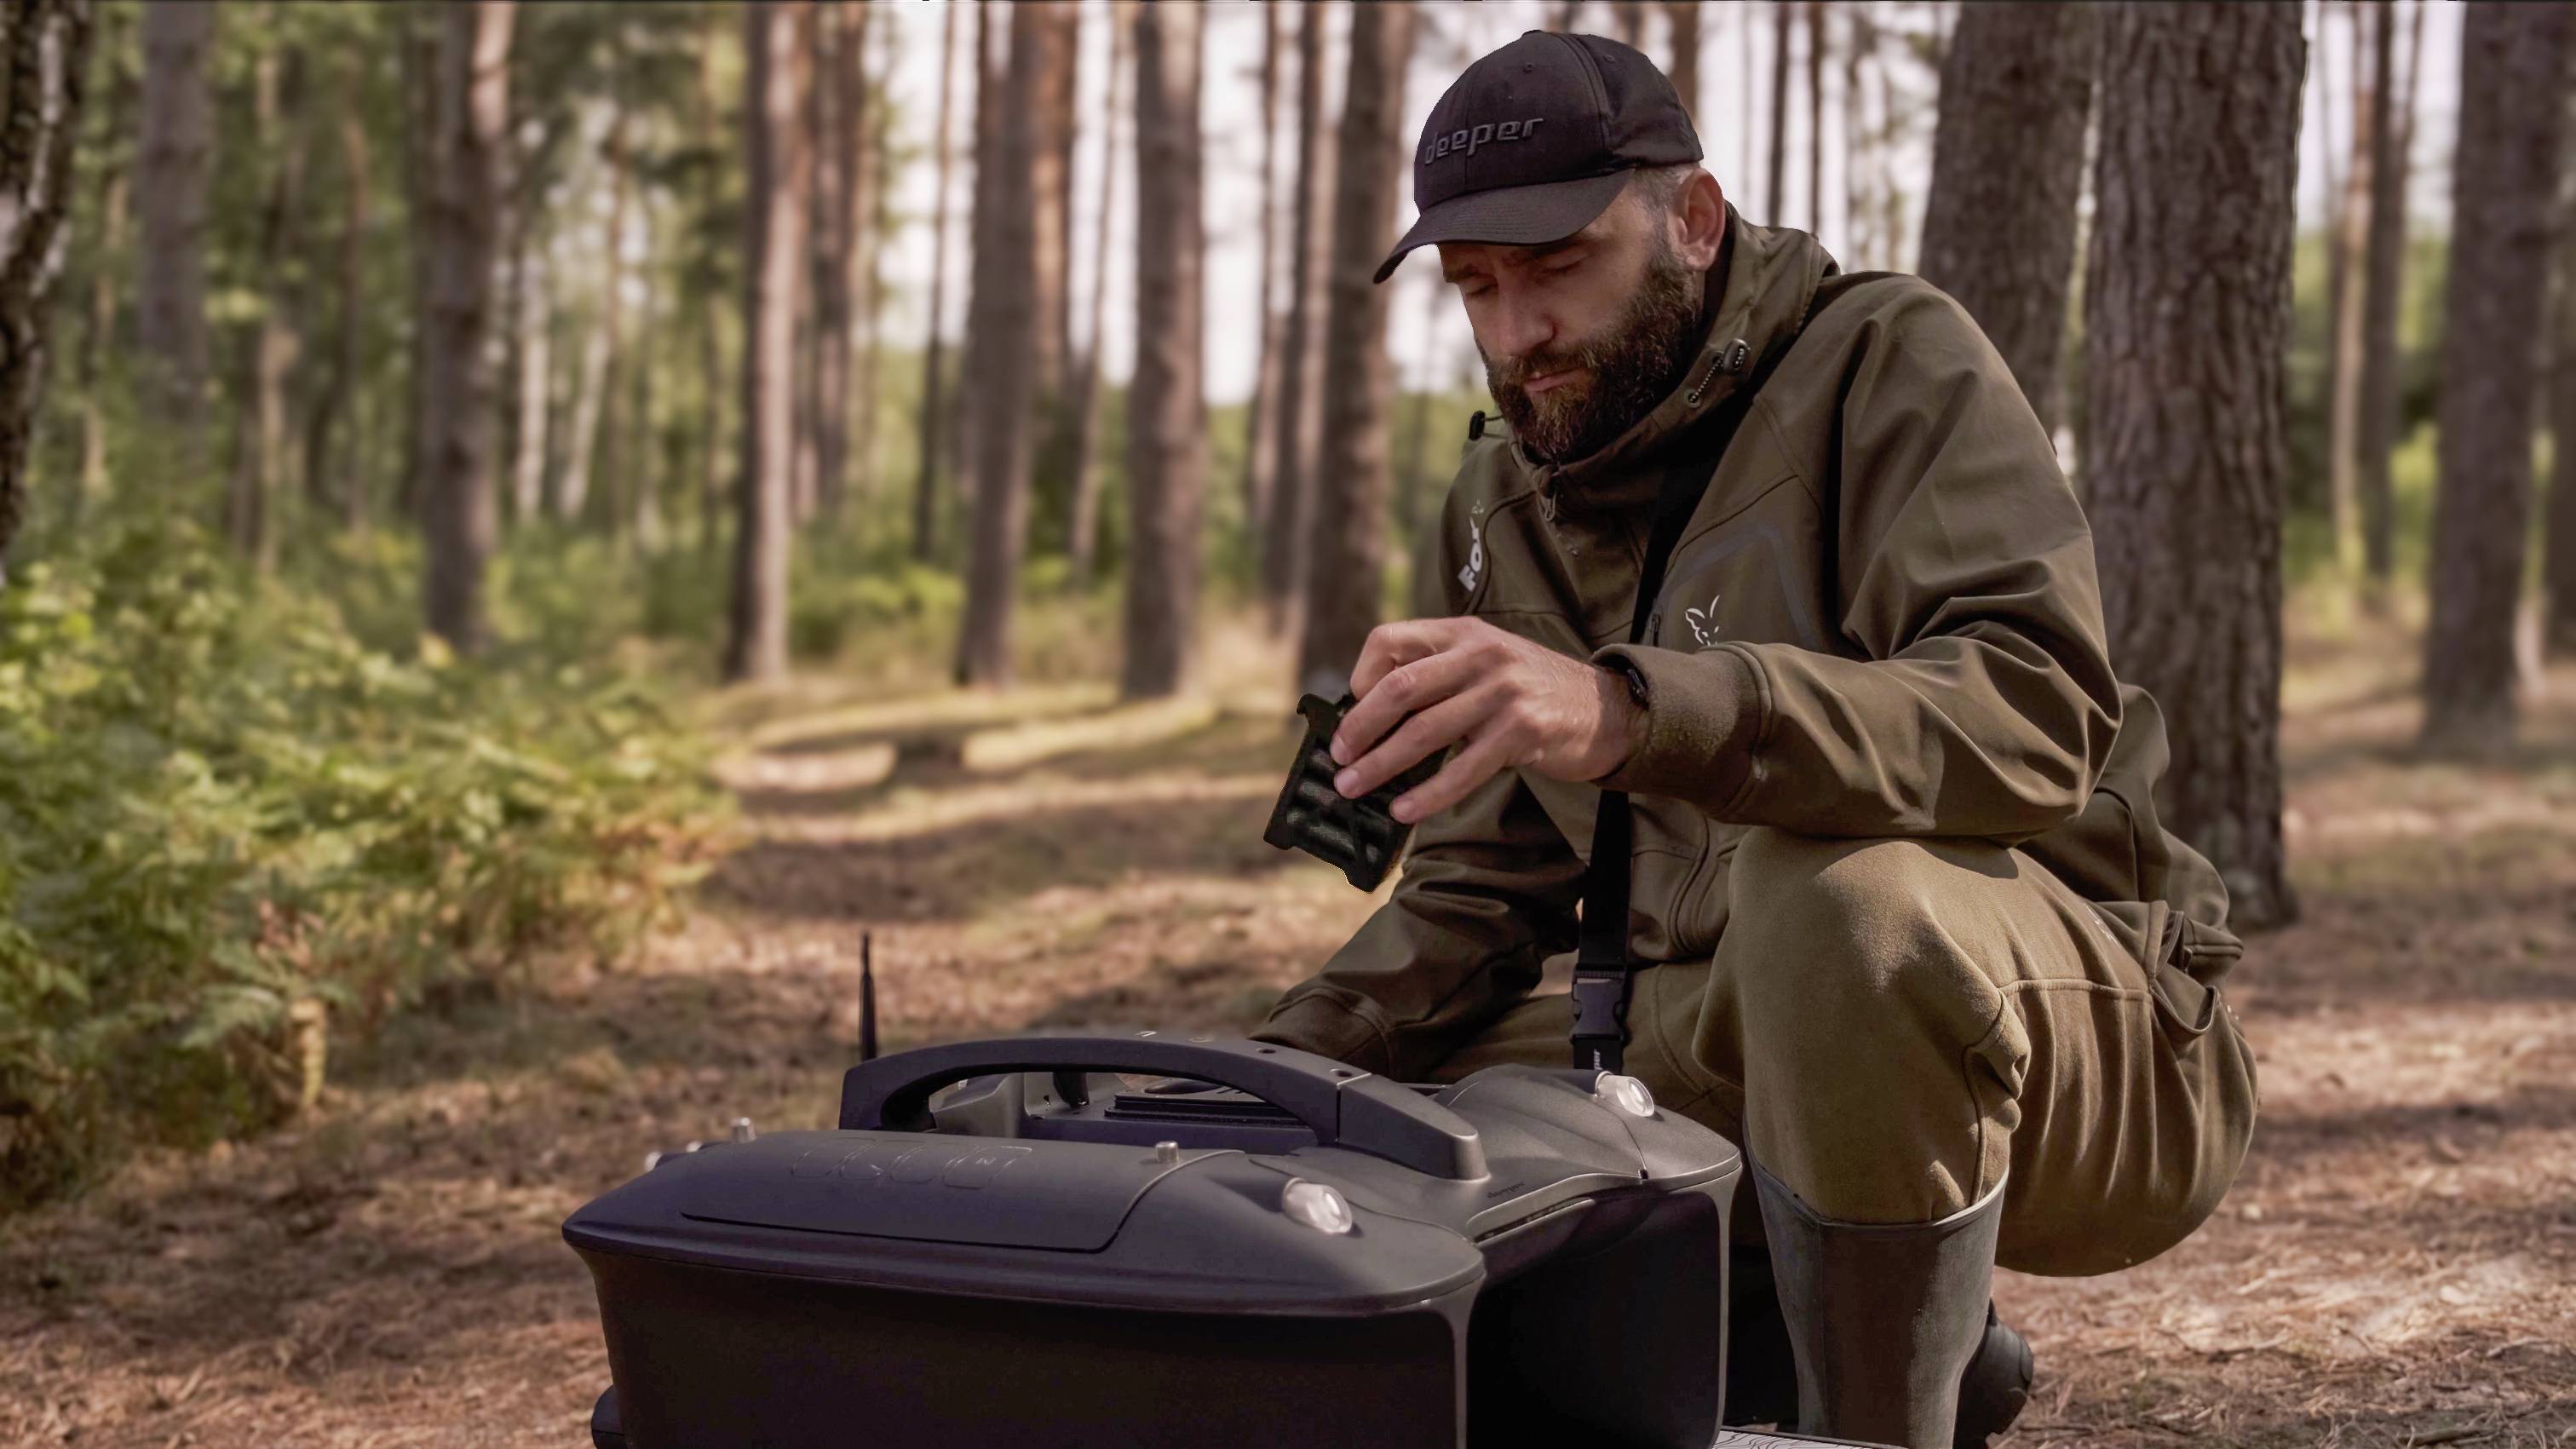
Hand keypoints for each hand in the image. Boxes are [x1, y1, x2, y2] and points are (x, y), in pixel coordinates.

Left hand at [1327, 617, 1639, 823]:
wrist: (1608, 709)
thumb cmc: (1534, 692)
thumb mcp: (1487, 663)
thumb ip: (1440, 675)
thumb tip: (1372, 717)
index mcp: (1463, 633)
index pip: (1390, 641)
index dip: (1360, 676)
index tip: (1352, 710)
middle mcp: (1481, 654)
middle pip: (1398, 688)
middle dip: (1360, 728)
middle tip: (1338, 758)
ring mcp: (1502, 692)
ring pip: (1423, 731)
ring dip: (1381, 766)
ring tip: (1354, 788)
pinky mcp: (1522, 731)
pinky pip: (1461, 768)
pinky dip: (1427, 793)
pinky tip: (1405, 810)